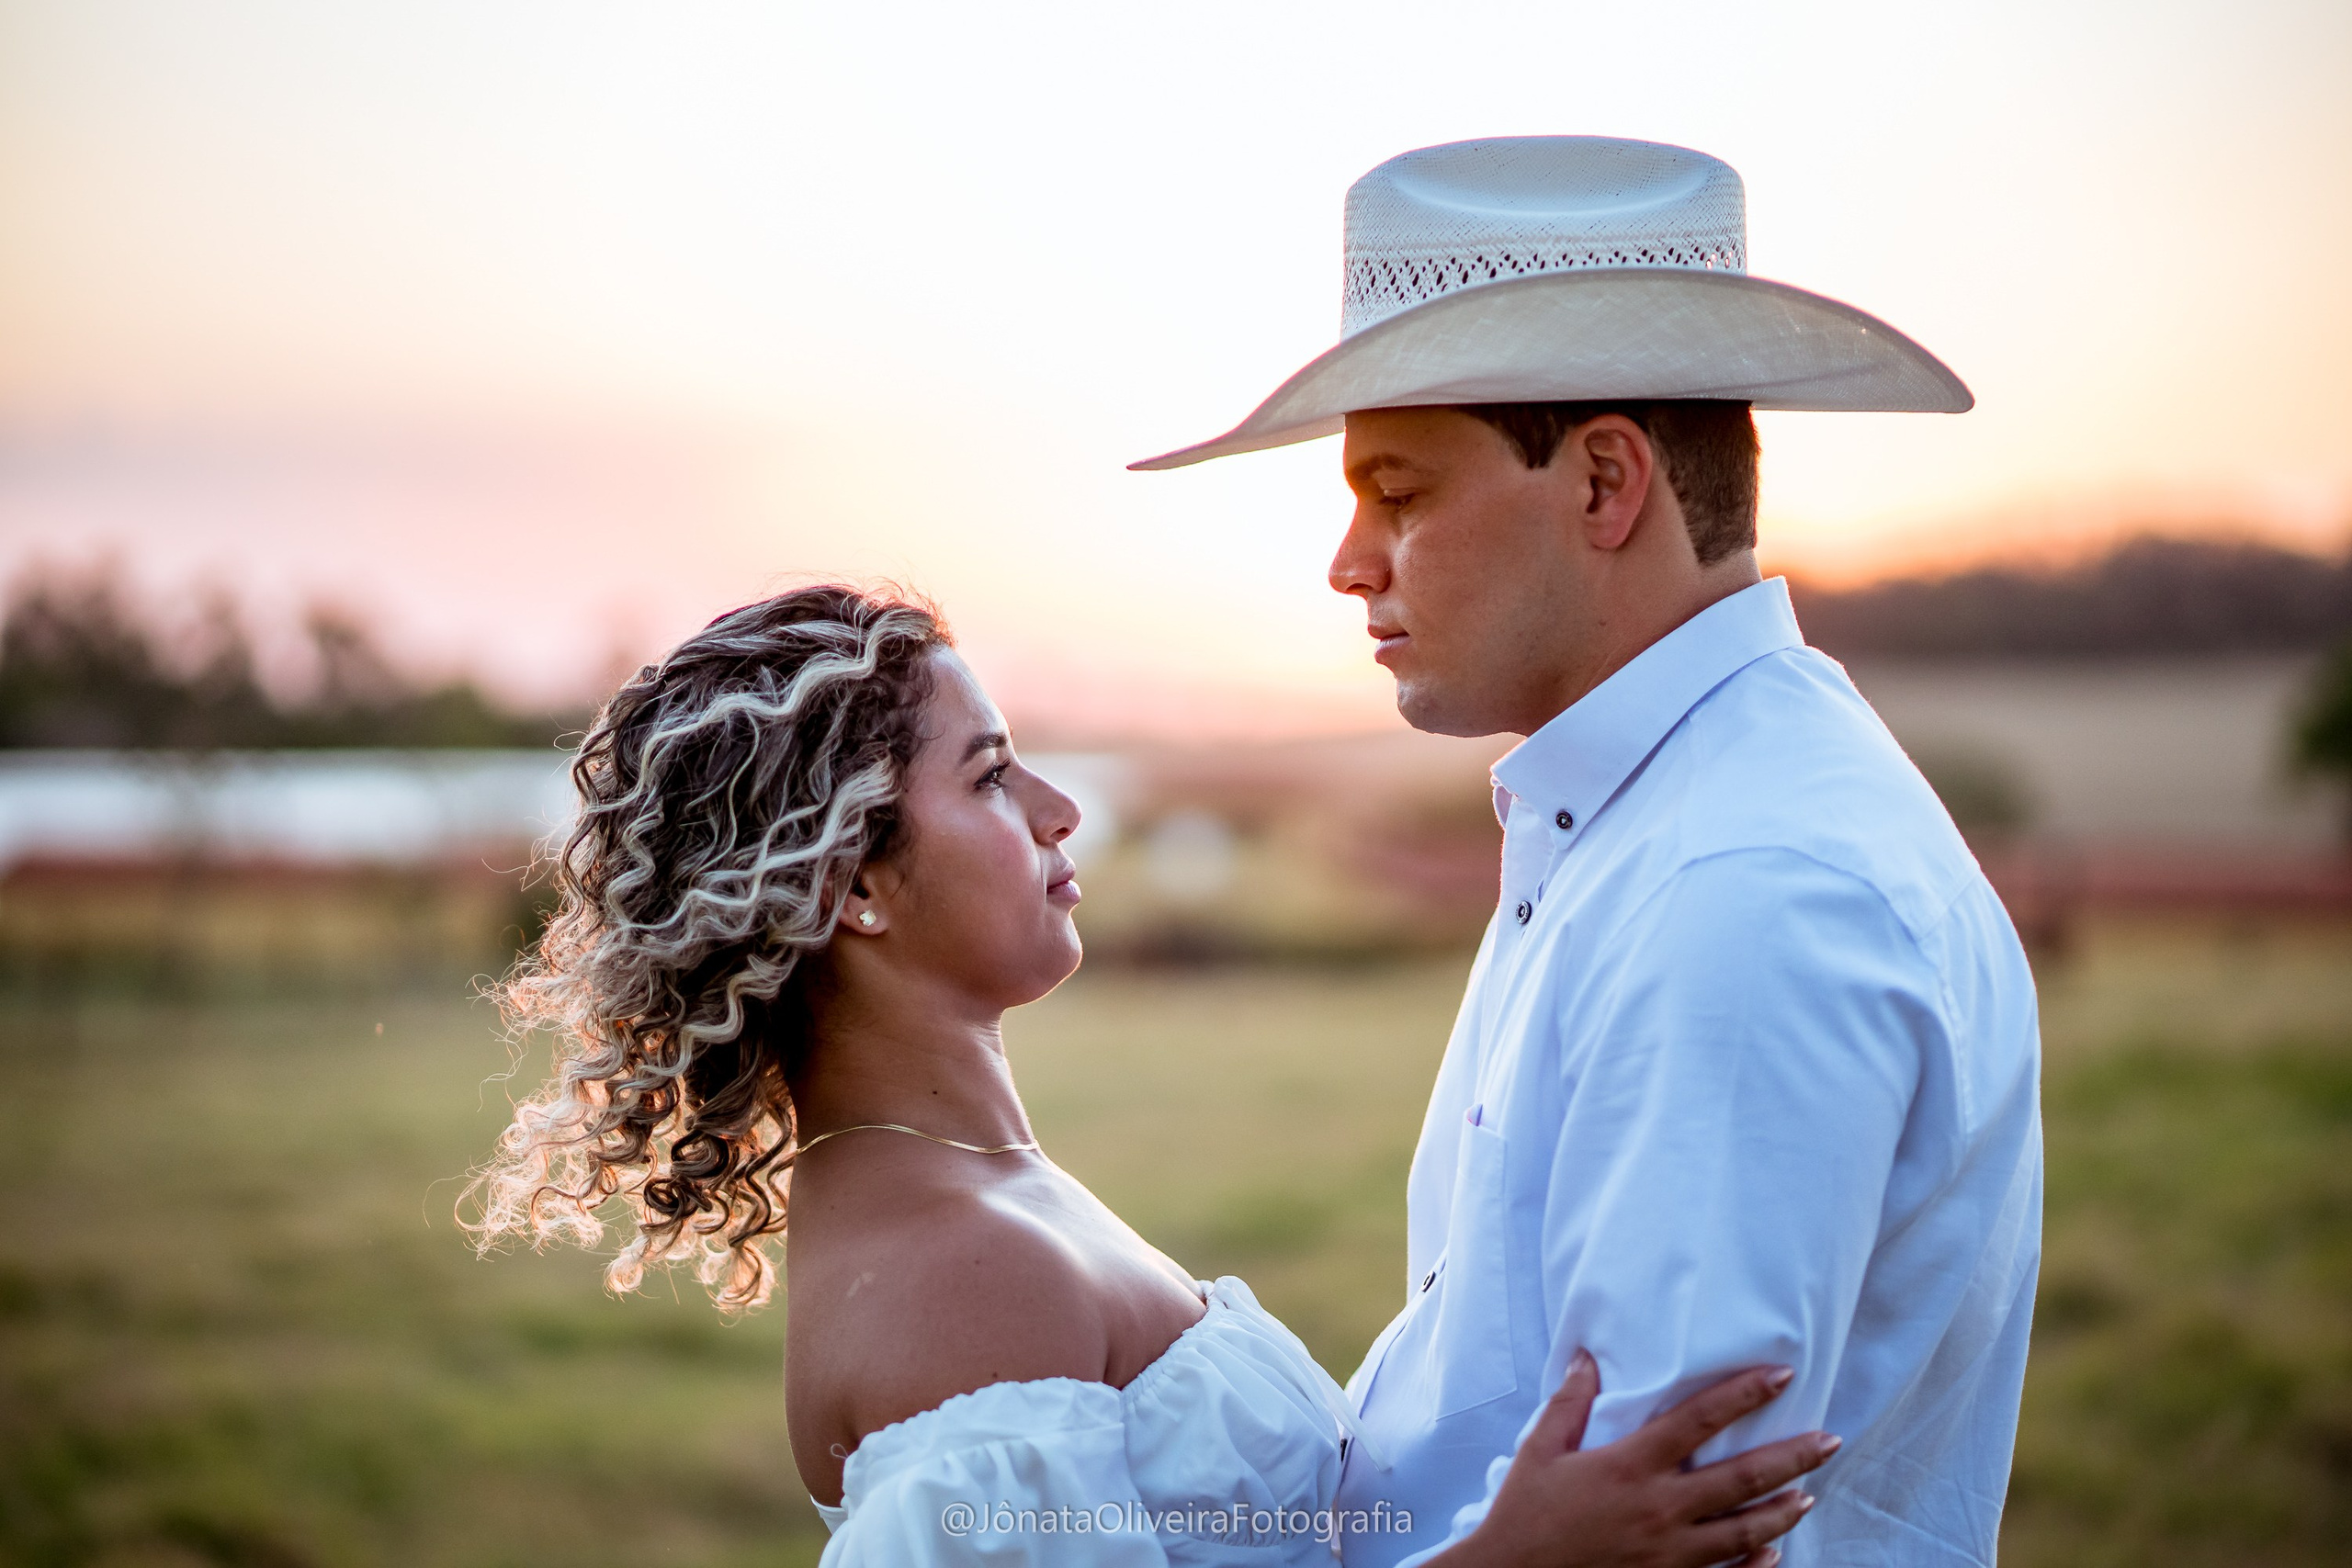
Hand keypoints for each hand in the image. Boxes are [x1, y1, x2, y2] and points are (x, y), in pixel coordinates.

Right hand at [1431, 1352, 1837, 1567]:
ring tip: (1808, 1496)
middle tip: (1829, 1441)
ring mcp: (1670, 1552)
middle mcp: (1660, 1507)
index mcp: (1631, 1465)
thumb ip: (1569, 1403)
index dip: (1744, 1394)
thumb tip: (1587, 1358)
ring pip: (1744, 1530)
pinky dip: (1755, 1565)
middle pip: (1741, 1477)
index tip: (1782, 1375)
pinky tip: (1773, 1553)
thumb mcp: (1540, 1451)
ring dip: (1782, 1511)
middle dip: (1792, 1457)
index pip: (1700, 1419)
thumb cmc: (1524, 1515)